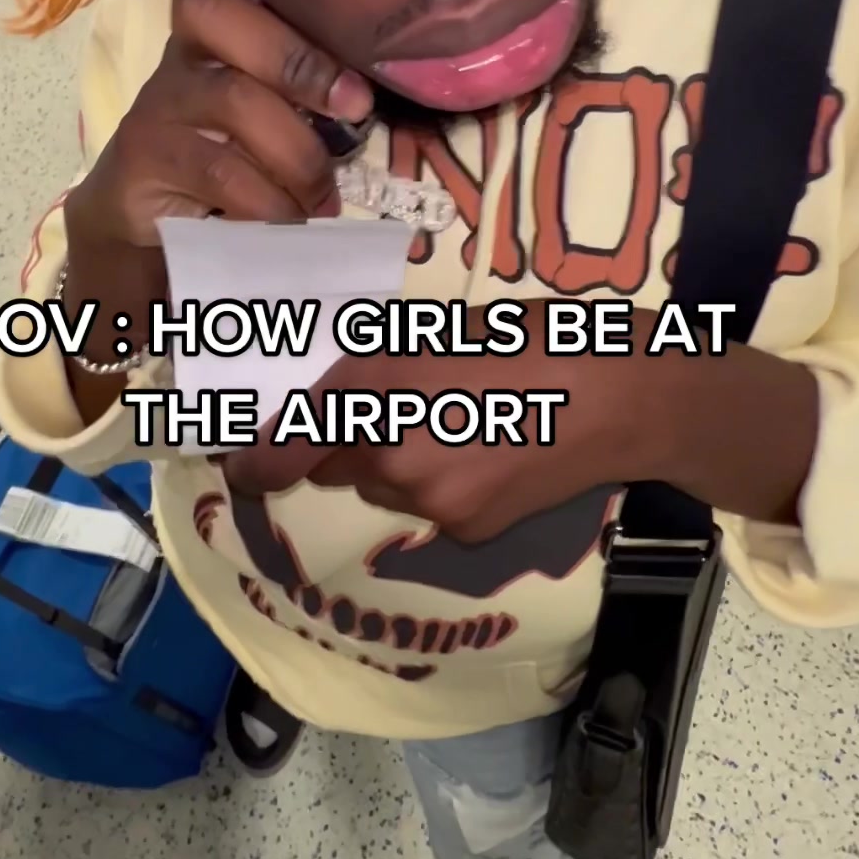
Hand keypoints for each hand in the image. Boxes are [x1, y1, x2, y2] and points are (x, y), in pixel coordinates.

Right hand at [62, 0, 370, 417]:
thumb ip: (303, 91)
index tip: (355, 91)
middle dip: (300, 65)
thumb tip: (368, 104)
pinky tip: (287, 220)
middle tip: (356, 114)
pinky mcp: (142, 158)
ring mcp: (156, 103)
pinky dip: (268, 200)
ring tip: (323, 198)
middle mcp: (180, 56)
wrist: (145, 209)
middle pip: (225, 23)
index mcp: (216, 30)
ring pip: (234, 101)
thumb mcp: (266, 112)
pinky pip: (219, 170)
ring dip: (296, 155)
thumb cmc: (226, 149)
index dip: (296, 31)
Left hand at [225, 309, 819, 532]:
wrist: (621, 396)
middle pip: (331, 463)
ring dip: (391, 464)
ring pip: (379, 487)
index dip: (252, 455)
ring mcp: (425, 497)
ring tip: (450, 425)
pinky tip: (485, 454)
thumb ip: (378, 360)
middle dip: (343, 442)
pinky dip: (441, 487)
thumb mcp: (440, 329)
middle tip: (385, 412)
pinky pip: (426, 511)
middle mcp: (386, 448)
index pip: (283, 440)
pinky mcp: (463, 530)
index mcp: (376, 383)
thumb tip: (331, 386)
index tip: (237, 458)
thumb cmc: (532, 338)